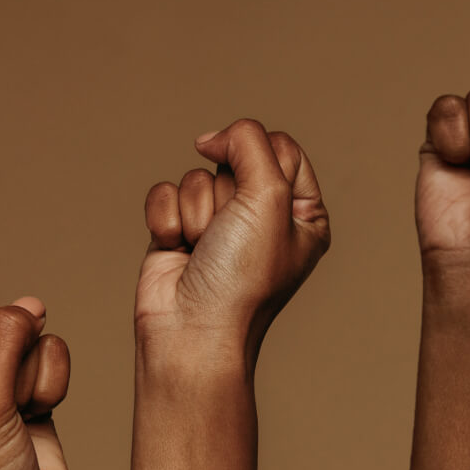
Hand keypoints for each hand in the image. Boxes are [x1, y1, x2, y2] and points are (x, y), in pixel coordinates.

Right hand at [138, 119, 329, 353]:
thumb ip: (251, 144)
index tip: (255, 192)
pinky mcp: (179, 231)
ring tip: (203, 249)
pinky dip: (167, 220)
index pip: (282, 148)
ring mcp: (220, 226)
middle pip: (235, 159)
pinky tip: (176, 250)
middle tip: (228, 234)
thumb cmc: (241, 276)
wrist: (191, 331)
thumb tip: (213, 137)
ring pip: (196, 176)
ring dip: (196, 212)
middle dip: (225, 194)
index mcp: (304, 213)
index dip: (259, 158)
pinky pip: (165, 193)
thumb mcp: (268, 197)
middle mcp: (265, 218)